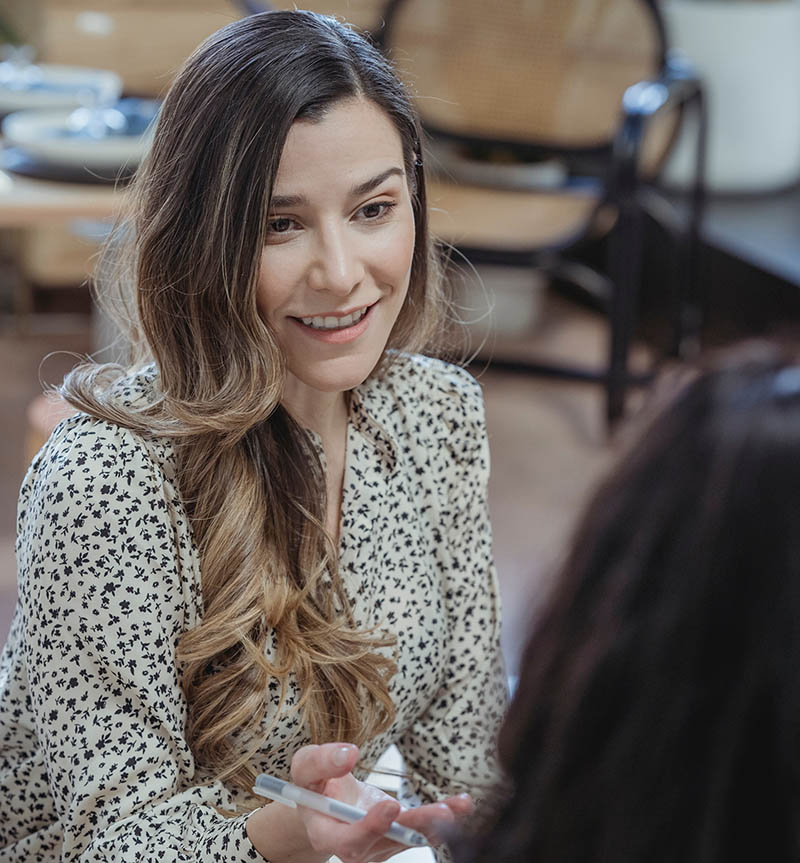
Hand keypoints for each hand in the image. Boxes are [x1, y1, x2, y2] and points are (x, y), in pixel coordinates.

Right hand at [246, 741, 472, 862]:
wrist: (326, 800)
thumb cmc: (315, 782)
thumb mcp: (306, 766)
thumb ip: (321, 761)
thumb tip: (347, 753)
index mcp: (328, 834)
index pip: (349, 840)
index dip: (370, 828)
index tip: (390, 805)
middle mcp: (357, 846)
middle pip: (385, 843)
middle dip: (412, 830)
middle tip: (437, 813)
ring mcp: (380, 843)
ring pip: (409, 838)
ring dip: (435, 824)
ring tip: (455, 808)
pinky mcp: (399, 833)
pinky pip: (422, 829)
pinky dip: (444, 817)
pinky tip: (462, 805)